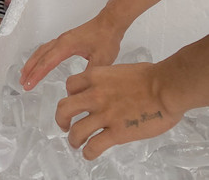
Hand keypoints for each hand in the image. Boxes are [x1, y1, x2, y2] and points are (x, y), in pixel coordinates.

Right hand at [20, 13, 123, 90]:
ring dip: (32, 62)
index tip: (28, 85)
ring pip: (42, 50)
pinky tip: (40, 62)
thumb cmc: (106, 39)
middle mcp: (61, 41)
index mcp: (66, 46)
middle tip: (21, 82)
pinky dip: (39, 56)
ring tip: (25, 73)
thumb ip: (88, 75)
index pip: (47, 62)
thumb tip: (78, 89)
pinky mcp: (66, 39)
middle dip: (30, 69)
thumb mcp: (101, 60)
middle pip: (40, 55)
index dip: (36, 75)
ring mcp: (62, 39)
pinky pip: (47, 48)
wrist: (110, 23)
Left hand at [58, 62, 180, 159]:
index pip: (70, 85)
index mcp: (96, 77)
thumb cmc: (150, 76)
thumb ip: (109, 80)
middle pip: (64, 108)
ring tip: (76, 144)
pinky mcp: (116, 133)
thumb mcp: (120, 71)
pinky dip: (88, 152)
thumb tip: (109, 89)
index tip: (75, 102)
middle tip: (65, 125)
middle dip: (61, 119)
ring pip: (76, 130)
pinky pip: (94, 146)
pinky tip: (89, 154)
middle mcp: (94, 95)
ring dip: (73, 139)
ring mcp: (104, 115)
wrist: (165, 88)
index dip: (70, 95)